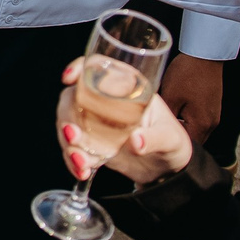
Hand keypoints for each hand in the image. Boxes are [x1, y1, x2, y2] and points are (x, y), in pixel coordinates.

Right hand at [55, 55, 190, 184]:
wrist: (167, 169)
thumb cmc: (172, 143)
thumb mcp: (170, 138)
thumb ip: (155, 138)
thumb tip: (137, 141)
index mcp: (126, 88)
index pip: (99, 67)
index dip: (80, 68)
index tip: (69, 79)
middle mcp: (106, 101)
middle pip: (73, 97)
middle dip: (66, 116)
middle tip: (73, 135)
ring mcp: (95, 122)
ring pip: (68, 124)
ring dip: (68, 143)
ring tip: (81, 162)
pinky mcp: (92, 143)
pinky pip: (74, 148)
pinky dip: (73, 160)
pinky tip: (83, 172)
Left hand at [159, 54, 223, 144]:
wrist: (205, 54)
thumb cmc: (187, 73)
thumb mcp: (170, 96)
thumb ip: (164, 117)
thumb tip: (152, 128)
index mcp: (202, 124)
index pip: (187, 147)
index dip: (171, 146)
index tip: (156, 142)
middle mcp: (211, 123)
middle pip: (191, 139)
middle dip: (175, 138)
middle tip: (158, 134)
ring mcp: (213, 114)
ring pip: (194, 129)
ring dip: (181, 128)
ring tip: (164, 123)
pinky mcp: (212, 106)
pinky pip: (198, 119)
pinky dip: (186, 119)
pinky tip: (175, 110)